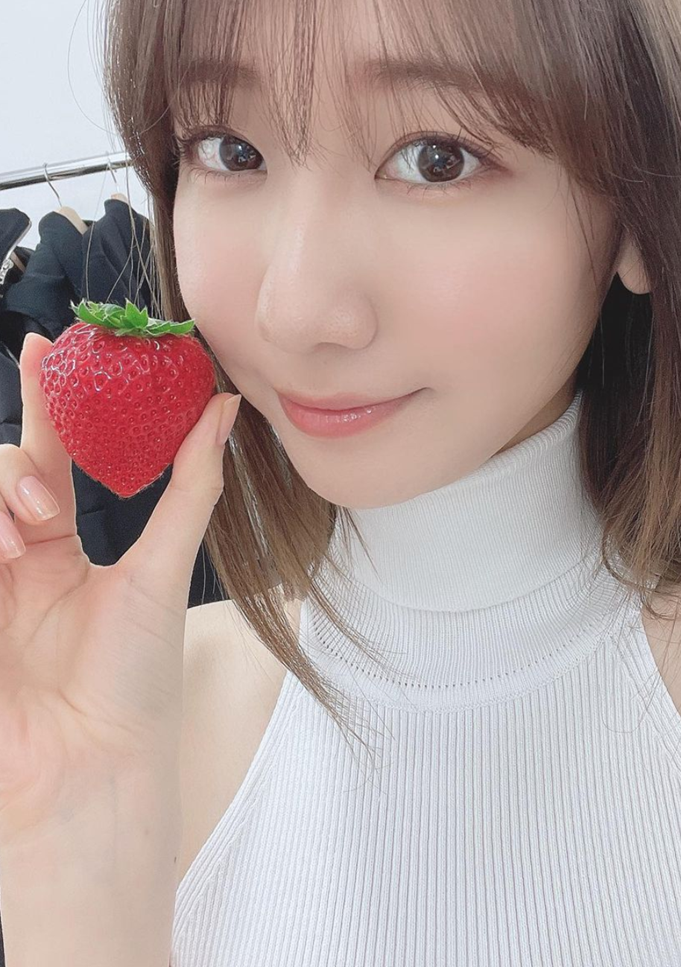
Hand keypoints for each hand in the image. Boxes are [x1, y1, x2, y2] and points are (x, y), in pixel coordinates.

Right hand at [0, 332, 239, 847]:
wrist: (89, 769)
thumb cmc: (133, 680)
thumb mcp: (164, 569)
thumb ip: (189, 486)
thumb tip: (225, 409)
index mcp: (65, 549)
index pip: (50, 453)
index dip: (47, 398)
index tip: (49, 344)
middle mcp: (17, 557)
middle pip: (3, 469)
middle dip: (18, 464)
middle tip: (45, 500)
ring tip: (26, 540)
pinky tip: (3, 555)